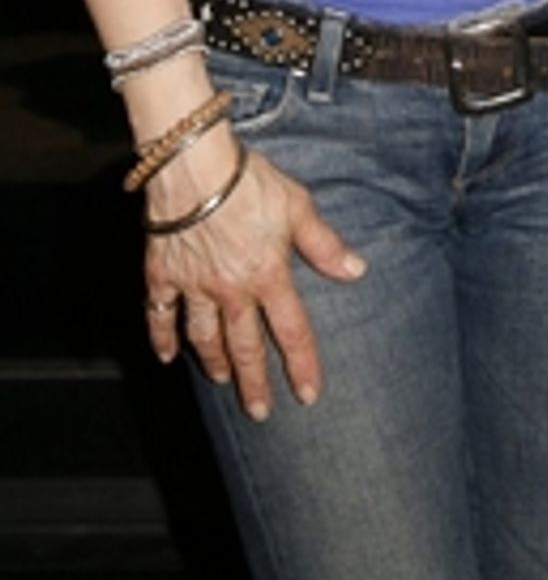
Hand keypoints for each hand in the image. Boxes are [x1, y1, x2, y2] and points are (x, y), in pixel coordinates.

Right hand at [144, 142, 366, 418]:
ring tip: (220, 379)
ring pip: (204, 335)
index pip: (290, 331)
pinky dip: (161, 336)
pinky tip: (166, 356)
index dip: (301, 364)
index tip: (307, 395)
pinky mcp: (162, 273)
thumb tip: (356, 271)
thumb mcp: (297, 206)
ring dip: (213, 361)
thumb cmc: (248, 182)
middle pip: (244, 346)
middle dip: (253, 382)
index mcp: (267, 275)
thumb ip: (323, 244)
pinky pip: (159, 313)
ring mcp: (194, 285)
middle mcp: (231, 290)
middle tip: (259, 412)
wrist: (194, 167)